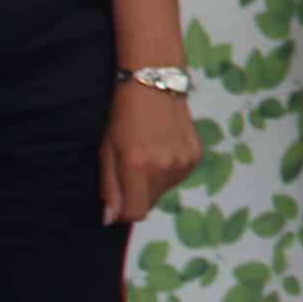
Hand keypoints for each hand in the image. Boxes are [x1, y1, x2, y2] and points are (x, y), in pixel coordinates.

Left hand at [101, 82, 200, 224]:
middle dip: (136, 195)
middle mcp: (164, 167)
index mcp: (138, 166)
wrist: (155, 82)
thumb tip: (110, 219)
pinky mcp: (195, 155)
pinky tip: (163, 149)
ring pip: (163, 191)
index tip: (116, 200)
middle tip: (129, 168)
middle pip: (149, 204)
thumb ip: (110, 187)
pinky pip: (177, 177)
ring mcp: (183, 162)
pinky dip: (168, 171)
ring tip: (147, 154)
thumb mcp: (107, 150)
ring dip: (152, 183)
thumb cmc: (122, 114)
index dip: (122, 212)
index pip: (134, 213)